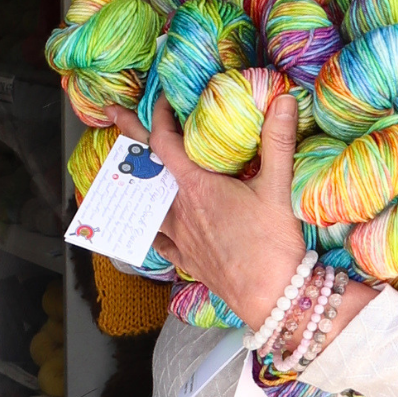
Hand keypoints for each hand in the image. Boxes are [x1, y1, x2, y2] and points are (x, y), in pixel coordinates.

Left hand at [105, 95, 305, 330]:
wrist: (271, 298)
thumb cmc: (272, 244)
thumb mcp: (278, 187)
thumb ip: (277, 140)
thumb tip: (283, 100)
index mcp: (196, 188)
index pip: (164, 143)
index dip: (159, 116)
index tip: (160, 99)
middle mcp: (180, 210)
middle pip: (147, 168)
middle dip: (130, 137)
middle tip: (114, 114)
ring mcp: (180, 237)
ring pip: (148, 202)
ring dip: (139, 180)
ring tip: (130, 167)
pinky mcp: (187, 258)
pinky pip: (159, 238)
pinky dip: (152, 225)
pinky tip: (154, 224)